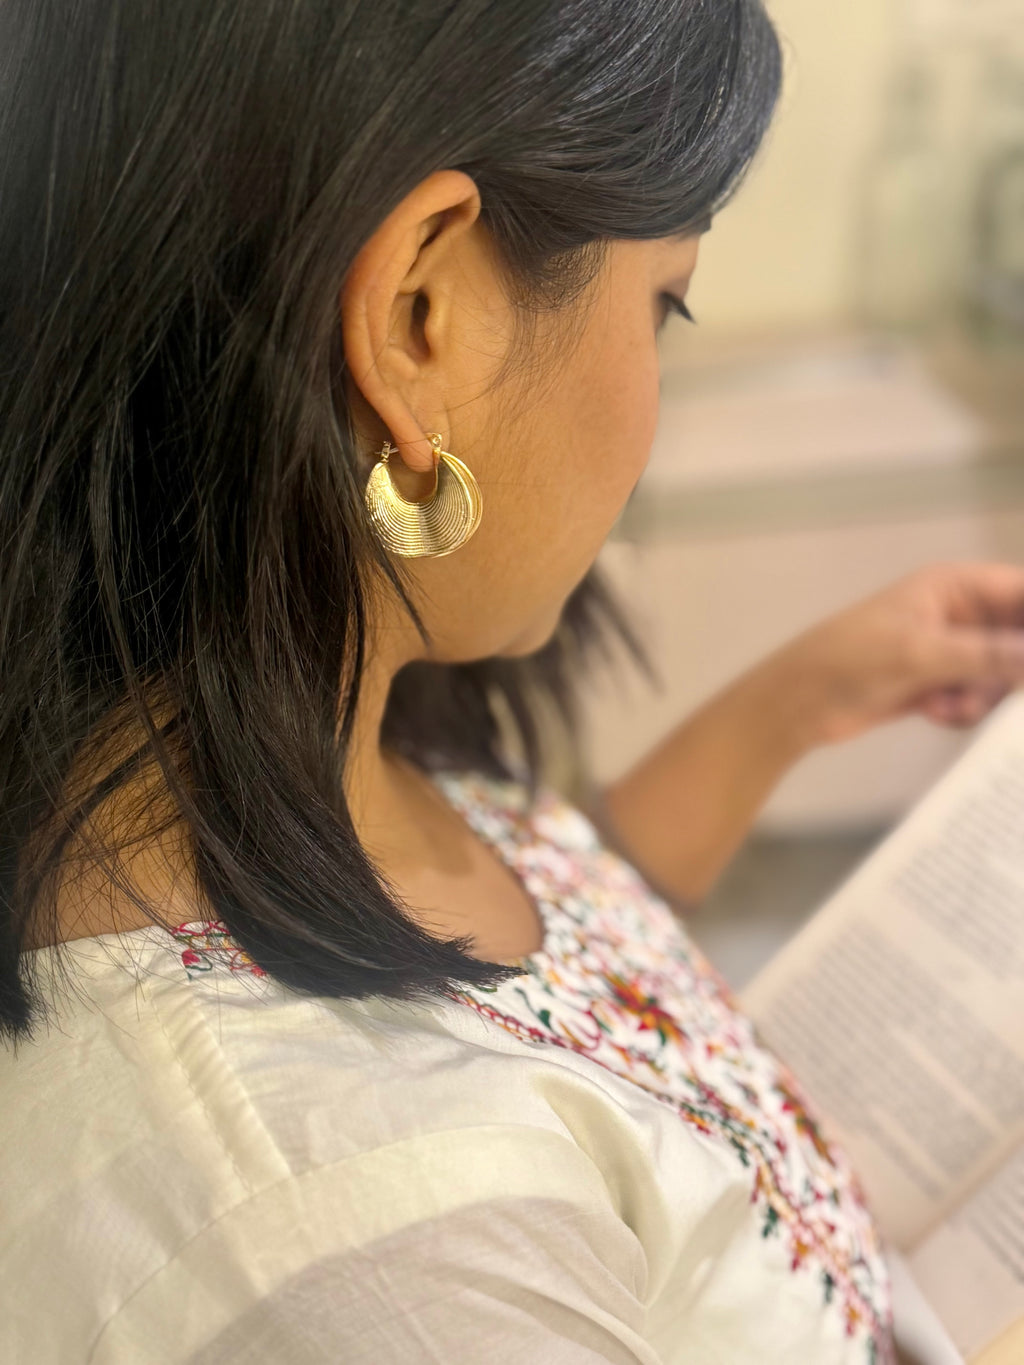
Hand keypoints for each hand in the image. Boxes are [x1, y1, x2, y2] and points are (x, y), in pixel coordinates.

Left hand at [773, 561, 1023, 746]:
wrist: (801, 701)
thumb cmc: (853, 659)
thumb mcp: (921, 653)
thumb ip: (988, 654)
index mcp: (954, 586)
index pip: (1022, 591)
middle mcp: (959, 614)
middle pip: (1018, 638)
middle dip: (1009, 671)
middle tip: (988, 689)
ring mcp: (950, 650)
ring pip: (1001, 675)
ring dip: (981, 695)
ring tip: (950, 704)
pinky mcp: (939, 684)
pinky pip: (977, 698)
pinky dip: (961, 710)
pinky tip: (932, 712)